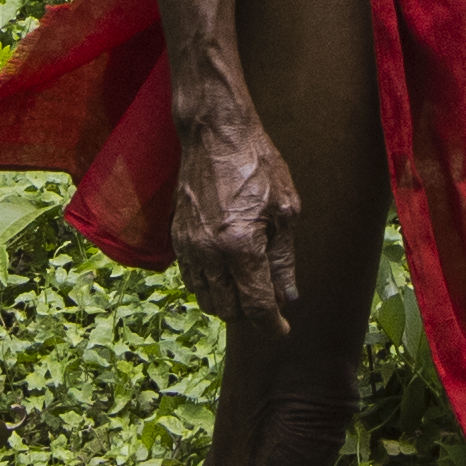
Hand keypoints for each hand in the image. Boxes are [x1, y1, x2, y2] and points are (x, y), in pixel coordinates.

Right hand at [167, 83, 299, 334]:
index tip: (283, 331)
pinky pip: (191, 278)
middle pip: (228, 309)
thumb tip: (288, 297)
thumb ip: (284, 260)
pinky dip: (209, 287)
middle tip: (270, 308)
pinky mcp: (177, 237)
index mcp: (241, 246)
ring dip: (228, 304)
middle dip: (251, 316)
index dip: (272, 325)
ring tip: (249, 293)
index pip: (256, 304)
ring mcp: (189, 246)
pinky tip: (227, 275)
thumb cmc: (257, 164)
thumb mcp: (285, 210)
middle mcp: (209, 252)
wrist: (215, 134)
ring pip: (205, 298)